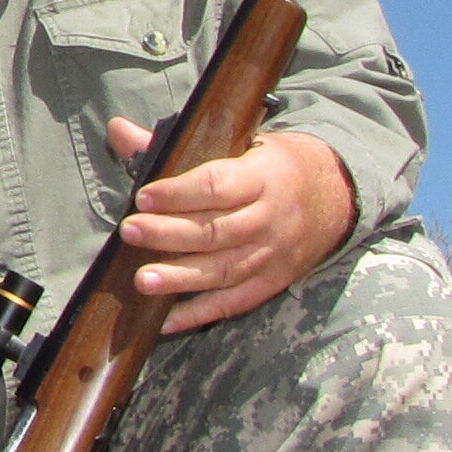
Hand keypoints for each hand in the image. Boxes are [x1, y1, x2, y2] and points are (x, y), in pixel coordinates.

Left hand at [105, 123, 353, 333]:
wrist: (333, 195)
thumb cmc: (271, 166)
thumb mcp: (237, 143)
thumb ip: (175, 145)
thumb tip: (119, 131)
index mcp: (261, 177)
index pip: (216, 186)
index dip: (178, 193)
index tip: (143, 196)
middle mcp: (269, 218)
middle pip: (215, 230)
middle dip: (169, 233)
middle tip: (130, 231)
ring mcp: (272, 254)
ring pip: (223, 270)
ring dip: (180, 278)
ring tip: (143, 281)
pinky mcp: (272, 282)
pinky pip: (234, 302)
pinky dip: (200, 313)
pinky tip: (167, 321)